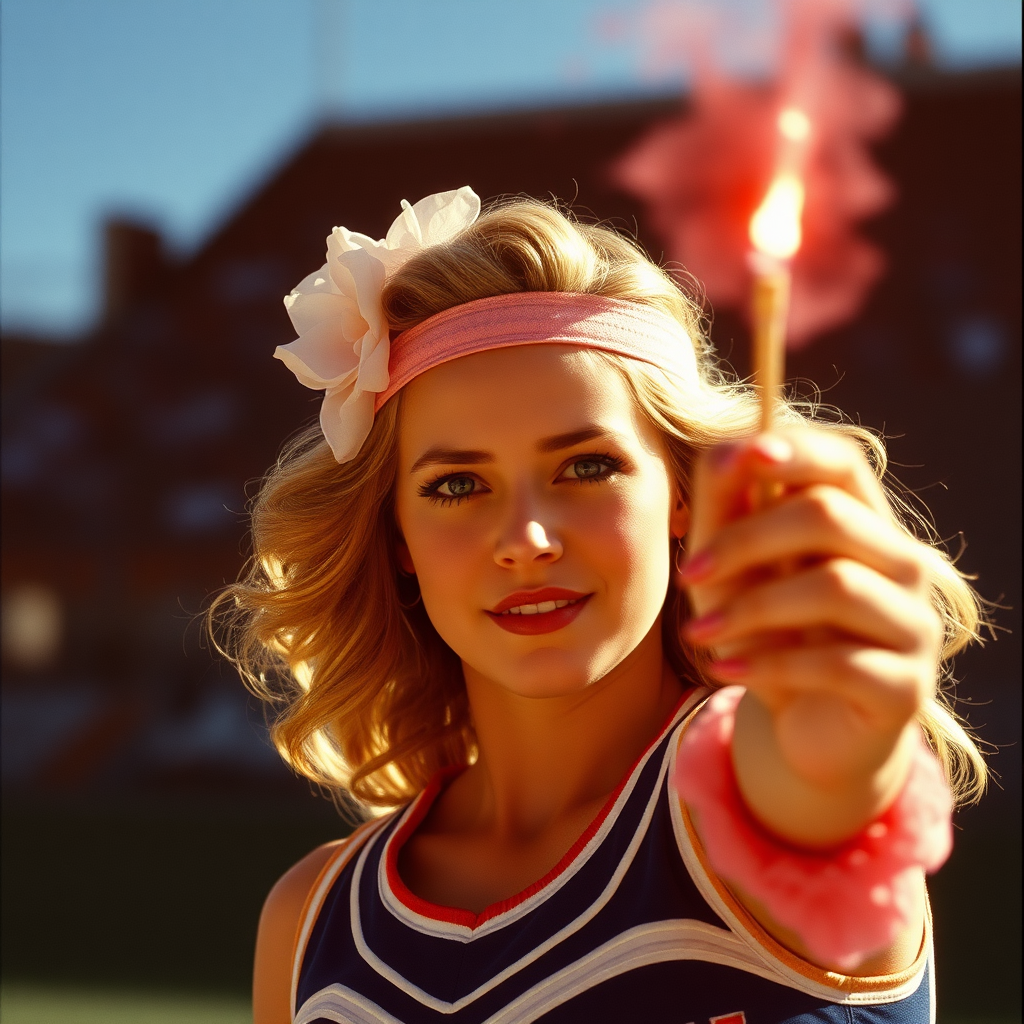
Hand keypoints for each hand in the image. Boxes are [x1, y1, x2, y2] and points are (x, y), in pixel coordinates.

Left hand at [681, 429, 942, 846]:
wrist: (806, 727)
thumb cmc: (765, 631)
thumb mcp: (730, 567)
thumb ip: (728, 504)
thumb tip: (733, 448)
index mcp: (862, 521)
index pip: (844, 460)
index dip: (794, 451)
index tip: (741, 458)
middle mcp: (901, 564)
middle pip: (829, 514)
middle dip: (744, 541)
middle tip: (689, 573)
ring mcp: (912, 625)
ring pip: (834, 586)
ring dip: (750, 608)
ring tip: (698, 633)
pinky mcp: (906, 687)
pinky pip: (838, 662)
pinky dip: (768, 663)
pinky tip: (726, 669)